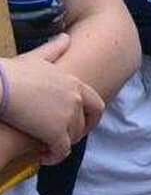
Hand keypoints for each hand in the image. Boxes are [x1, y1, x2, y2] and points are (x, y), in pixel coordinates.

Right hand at [0, 35, 103, 163]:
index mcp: (74, 83)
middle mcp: (76, 99)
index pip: (95, 102)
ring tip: (48, 148)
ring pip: (73, 138)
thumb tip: (65, 37)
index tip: (82, 123)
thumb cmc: (11, 72)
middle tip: (64, 140)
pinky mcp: (56, 133)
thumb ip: (54, 49)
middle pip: (87, 122)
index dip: (90, 116)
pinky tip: (43, 157)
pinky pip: (61, 151)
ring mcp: (68, 116)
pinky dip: (54, 156)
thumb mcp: (36, 57)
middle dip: (79, 132)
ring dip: (63, 145)